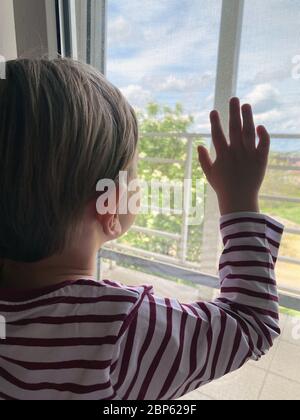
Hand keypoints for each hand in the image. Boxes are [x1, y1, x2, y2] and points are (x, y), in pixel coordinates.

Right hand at [198, 98, 269, 215]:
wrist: (239, 201)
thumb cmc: (223, 187)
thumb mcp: (209, 174)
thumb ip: (203, 159)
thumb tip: (199, 144)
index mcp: (222, 155)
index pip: (217, 135)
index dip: (215, 122)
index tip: (213, 111)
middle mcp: (235, 153)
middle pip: (234, 128)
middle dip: (233, 112)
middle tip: (234, 98)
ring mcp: (249, 155)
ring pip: (249, 132)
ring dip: (248, 117)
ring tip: (246, 105)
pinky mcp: (261, 160)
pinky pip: (263, 144)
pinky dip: (262, 134)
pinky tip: (259, 126)